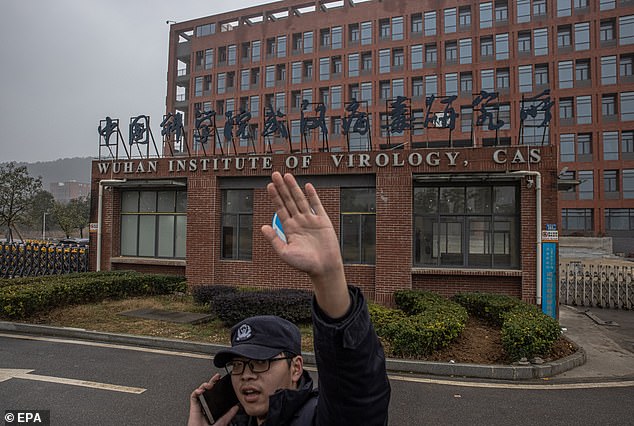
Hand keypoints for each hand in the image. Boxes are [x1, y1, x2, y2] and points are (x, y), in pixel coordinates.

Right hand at [187, 373, 238, 425]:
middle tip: (217, 377)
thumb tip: (236, 407)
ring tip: (210, 384)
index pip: (215, 393)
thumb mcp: (223, 421)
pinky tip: (200, 391)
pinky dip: (196, 391)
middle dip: (212, 381)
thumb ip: (229, 414)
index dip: (217, 386)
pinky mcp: (193, 406)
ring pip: (200, 390)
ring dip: (205, 385)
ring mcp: (200, 405)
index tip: (222, 380)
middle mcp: (206, 405)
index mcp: (212, 407)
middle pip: (208, 390)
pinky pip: (193, 396)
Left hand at [261, 172, 350, 317]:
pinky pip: (317, 206)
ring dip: (294, 187)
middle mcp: (299, 222)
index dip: (275, 197)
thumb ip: (274, 240)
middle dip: (281, 187)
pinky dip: (312, 196)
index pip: (280, 208)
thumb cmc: (304, 264)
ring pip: (300, 200)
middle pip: (288, 200)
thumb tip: (263, 227)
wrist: (323, 268)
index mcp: (289, 229)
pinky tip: (307, 186)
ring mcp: (311, 220)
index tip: (269, 185)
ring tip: (287, 175)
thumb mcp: (285, 253)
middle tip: (275, 174)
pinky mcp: (323, 221)